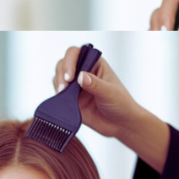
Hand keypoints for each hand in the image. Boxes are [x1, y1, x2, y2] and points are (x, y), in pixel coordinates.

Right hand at [53, 47, 169, 173]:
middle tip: (64, 87)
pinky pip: (58, 95)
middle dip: (61, 73)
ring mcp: (76, 87)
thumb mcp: (110, 92)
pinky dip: (57, 97)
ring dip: (57, 84)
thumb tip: (81, 76)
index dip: (70, 61)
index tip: (71, 76)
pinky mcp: (70, 100)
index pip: (78, 54)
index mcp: (95, 64)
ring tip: (62, 94)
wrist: (119, 124)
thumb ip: (95, 84)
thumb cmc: (121, 104)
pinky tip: (62, 101)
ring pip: (59, 78)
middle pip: (64, 64)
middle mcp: (84, 73)